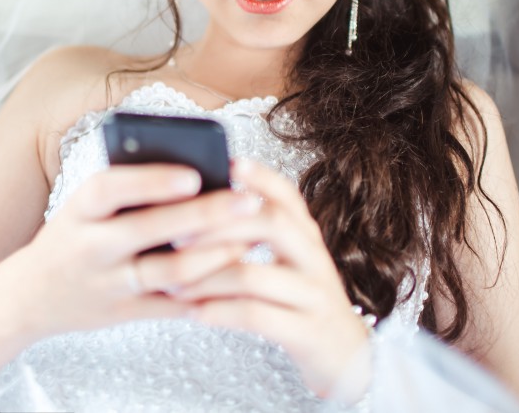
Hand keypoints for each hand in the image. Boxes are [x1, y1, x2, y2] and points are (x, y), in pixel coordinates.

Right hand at [15, 163, 256, 337]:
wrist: (31, 295)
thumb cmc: (74, 234)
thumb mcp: (85, 206)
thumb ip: (128, 189)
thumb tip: (197, 172)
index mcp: (80, 209)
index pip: (110, 188)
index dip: (151, 182)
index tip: (193, 175)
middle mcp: (90, 246)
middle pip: (149, 229)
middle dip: (204, 215)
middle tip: (248, 201)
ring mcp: (107, 283)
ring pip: (168, 271)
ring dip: (215, 256)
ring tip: (250, 239)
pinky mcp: (123, 313)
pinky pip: (172, 306)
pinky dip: (206, 292)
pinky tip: (236, 276)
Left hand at [173, 159, 372, 400]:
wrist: (345, 356)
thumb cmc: (298, 302)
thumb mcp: (287, 263)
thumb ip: (255, 237)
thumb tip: (195, 210)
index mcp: (307, 235)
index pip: (286, 194)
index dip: (259, 177)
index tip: (228, 163)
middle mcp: (314, 258)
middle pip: (271, 223)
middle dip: (218, 226)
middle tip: (176, 236)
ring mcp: (314, 295)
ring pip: (254, 276)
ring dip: (206, 279)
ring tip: (173, 285)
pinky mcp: (307, 332)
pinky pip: (257, 316)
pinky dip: (220, 312)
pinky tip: (196, 313)